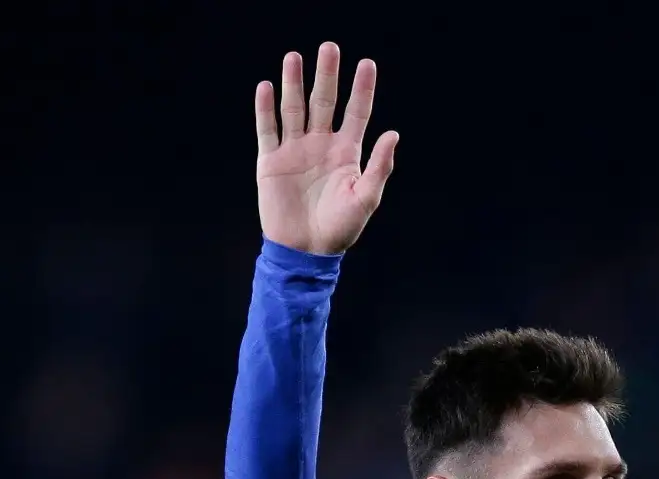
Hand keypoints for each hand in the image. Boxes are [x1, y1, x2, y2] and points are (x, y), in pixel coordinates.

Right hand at [255, 43, 398, 255]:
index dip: (362, 89)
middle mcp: (321, 145)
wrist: (306, 251)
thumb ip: (379, 166)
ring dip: (294, 83)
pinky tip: (266, 87)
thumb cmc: (340, 228)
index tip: (367, 64)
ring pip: (294, 109)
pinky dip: (265, 109)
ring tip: (294, 57)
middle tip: (329, 48)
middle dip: (327, 75)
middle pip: (324, 101)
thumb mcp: (366, 198)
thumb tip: (393, 134)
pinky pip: (268, 130)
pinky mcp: (271, 161)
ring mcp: (295, 150)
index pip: (356, 112)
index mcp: (346, 152)